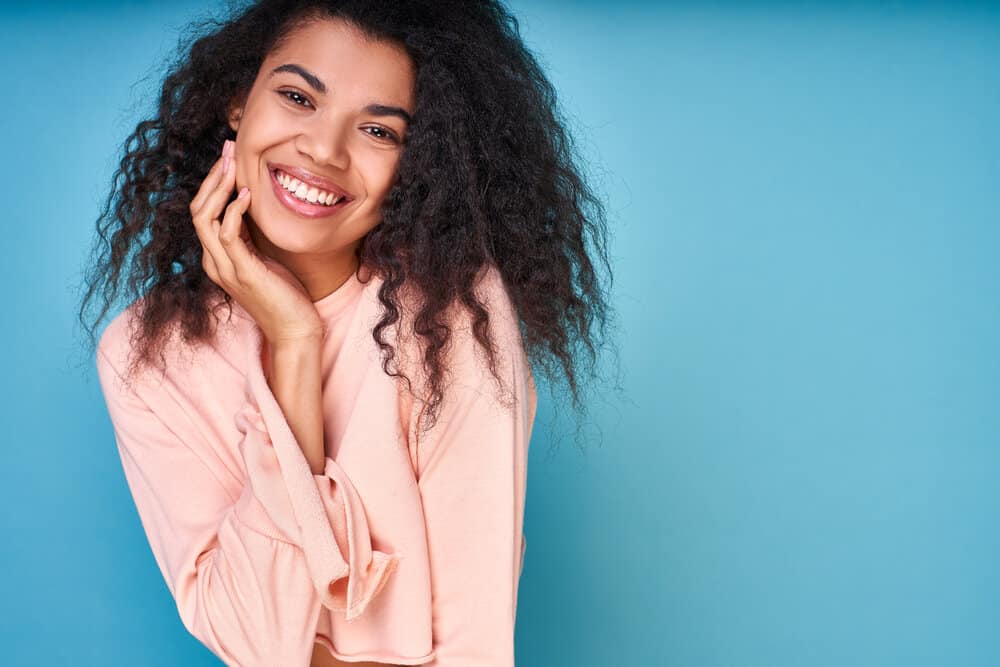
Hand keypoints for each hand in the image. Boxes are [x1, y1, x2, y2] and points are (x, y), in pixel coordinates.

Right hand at [189, 139, 323, 343]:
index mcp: (217, 257)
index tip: (228, 156)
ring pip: (205, 218)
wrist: (295, 331)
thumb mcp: (264, 258)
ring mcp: (225, 269)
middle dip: (212, 176)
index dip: (212, 182)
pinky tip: (248, 194)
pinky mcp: (243, 273)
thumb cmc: (285, 295)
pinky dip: (234, 211)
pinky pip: (228, 235)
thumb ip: (251, 236)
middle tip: (228, 149)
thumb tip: (251, 205)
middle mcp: (214, 262)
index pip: (202, 212)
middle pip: (197, 210)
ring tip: (232, 162)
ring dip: (218, 186)